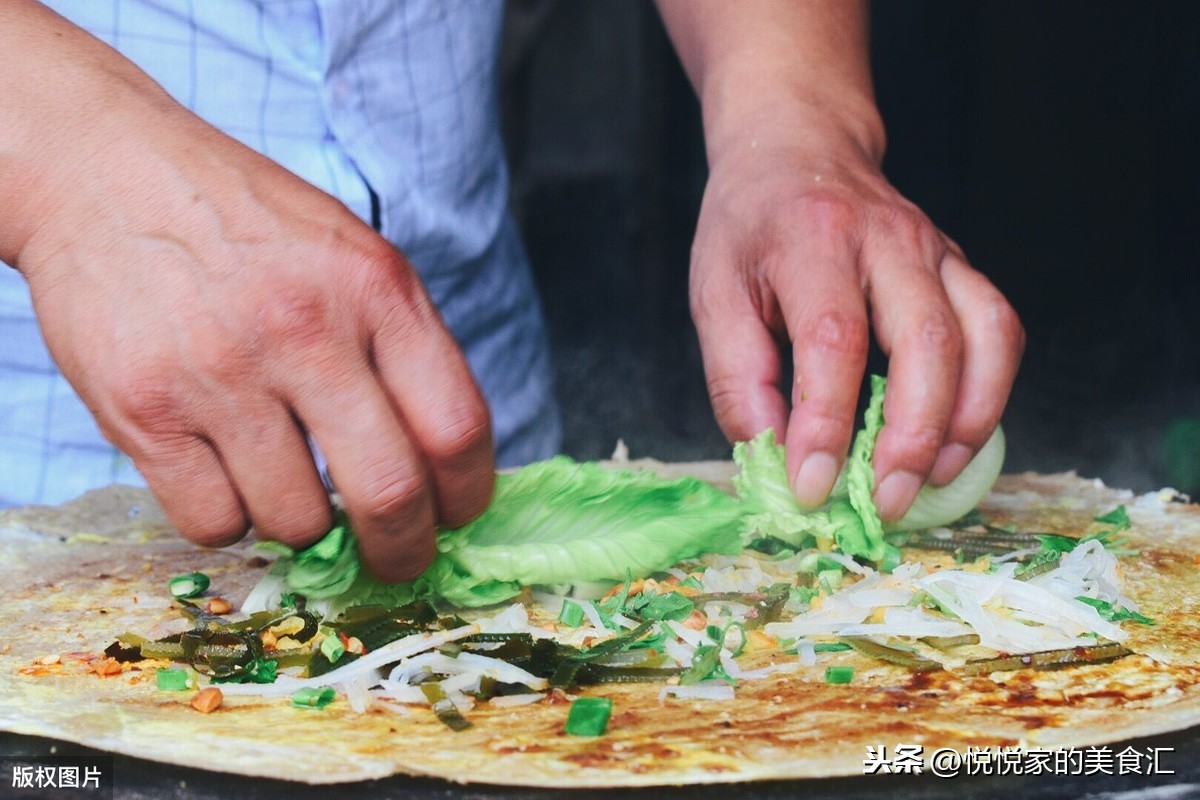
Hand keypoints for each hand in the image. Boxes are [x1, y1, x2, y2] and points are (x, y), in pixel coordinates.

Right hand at [2, 5, 492, 577]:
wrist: (107, 176)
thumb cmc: (249, 226)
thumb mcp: (353, 255)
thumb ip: (404, 348)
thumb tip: (448, 468)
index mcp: (376, 289)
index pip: (457, 427)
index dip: (469, 493)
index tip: (458, 515)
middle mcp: (305, 331)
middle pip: (390, 493)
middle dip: (404, 549)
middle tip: (396, 559)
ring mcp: (220, 373)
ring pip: (298, 522)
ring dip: (304, 525)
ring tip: (285, 478)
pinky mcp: (143, 410)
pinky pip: (213, 523)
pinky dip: (229, 519)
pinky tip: (224, 473)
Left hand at [689, 120, 1023, 519]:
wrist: (799, 149)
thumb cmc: (751, 228)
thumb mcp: (715, 293)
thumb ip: (738, 377)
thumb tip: (773, 458)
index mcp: (812, 240)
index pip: (834, 339)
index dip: (827, 422)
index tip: (812, 486)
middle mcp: (886, 239)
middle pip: (927, 341)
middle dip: (910, 437)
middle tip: (886, 504)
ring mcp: (936, 249)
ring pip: (983, 336)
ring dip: (965, 422)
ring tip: (931, 482)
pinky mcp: (961, 266)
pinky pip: (1000, 330)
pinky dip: (989, 393)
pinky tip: (956, 439)